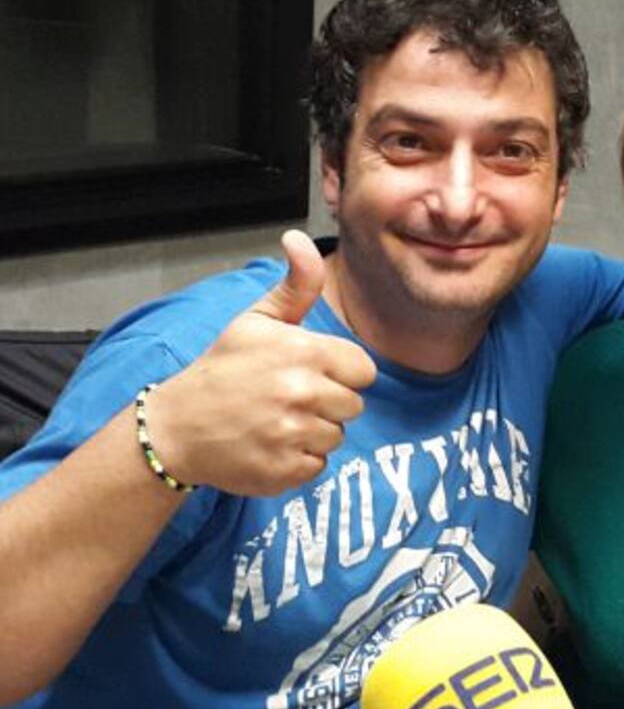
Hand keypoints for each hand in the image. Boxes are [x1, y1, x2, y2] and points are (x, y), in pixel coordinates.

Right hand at [146, 230, 376, 495]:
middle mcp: (301, 393)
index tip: (311, 372)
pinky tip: (270, 445)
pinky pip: (318, 466)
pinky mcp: (285, 470)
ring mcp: (293, 435)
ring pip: (337, 436)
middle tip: (288, 398)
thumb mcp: (257, 320)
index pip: (363, 370)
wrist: (176, 427)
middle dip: (328, 402)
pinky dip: (298, 460)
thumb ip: (295, 285)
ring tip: (276, 421)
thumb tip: (299, 238)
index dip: (341, 372)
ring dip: (314, 432)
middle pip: (354, 404)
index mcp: (303, 352)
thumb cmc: (223, 369)